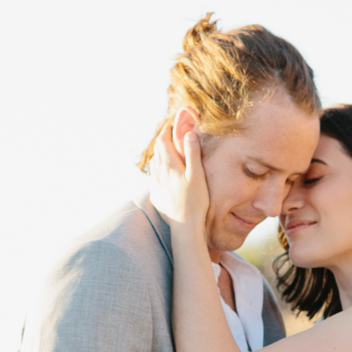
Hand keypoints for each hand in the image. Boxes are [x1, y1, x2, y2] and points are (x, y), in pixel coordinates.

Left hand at [148, 108, 210, 234]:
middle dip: (163, 141)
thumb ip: (192, 153)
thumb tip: (189, 133)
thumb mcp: (197, 175)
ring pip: (154, 164)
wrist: (184, 226)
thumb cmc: (195, 201)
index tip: (172, 126)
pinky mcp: (155, 195)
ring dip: (160, 156)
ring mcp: (155, 185)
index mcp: (169, 165)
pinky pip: (154, 177)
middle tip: (171, 136)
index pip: (162, 140)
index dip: (166, 131)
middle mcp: (158, 173)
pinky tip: (165, 175)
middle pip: (157, 150)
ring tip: (169, 154)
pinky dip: (159, 170)